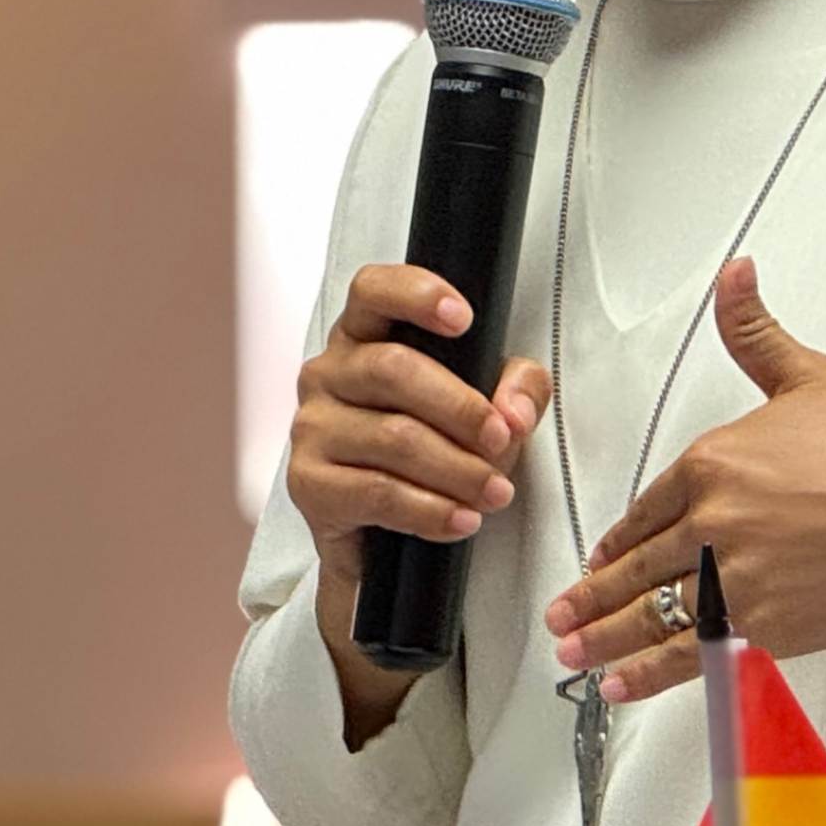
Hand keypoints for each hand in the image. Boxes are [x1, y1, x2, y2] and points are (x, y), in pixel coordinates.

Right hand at [287, 265, 550, 738]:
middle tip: (503, 441)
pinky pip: (376, 492)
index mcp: (364, 336)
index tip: (464, 320)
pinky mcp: (308, 484)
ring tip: (496, 493)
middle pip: (393, 369)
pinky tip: (461, 520)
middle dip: (460, 408)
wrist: (385, 534)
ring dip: (456, 468)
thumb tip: (516, 413)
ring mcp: (311, 428)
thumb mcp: (488, 407)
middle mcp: (327, 373)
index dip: (415, 293)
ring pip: (392, 437)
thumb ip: (517, 392)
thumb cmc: (435, 448)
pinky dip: (429, 510)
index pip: (372, 290)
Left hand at [542, 257, 825, 705]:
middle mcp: (711, 521)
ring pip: (651, 613)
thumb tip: (735, 276)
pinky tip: (623, 684)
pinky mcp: (763, 626)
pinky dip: (651, 672)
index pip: (647, 508)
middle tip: (560, 615)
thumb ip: (756, 334)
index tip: (601, 558)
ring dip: (604, 638)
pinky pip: (691, 652)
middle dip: (591, 595)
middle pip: (636, 565)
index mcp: (713, 463)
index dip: (620, 539)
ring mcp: (732, 579)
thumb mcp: (812, 378)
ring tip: (574, 653)